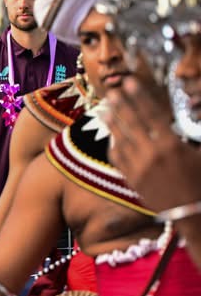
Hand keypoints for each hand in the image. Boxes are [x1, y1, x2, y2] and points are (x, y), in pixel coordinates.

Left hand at [105, 76, 200, 211]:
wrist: (190, 212)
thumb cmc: (200, 181)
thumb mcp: (200, 153)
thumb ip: (190, 133)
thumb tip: (182, 116)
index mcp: (172, 146)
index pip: (152, 115)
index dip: (140, 98)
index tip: (131, 84)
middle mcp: (152, 155)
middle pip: (133, 124)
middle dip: (122, 106)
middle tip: (113, 92)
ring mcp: (139, 168)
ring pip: (121, 140)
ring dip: (113, 124)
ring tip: (105, 110)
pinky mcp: (132, 180)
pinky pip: (118, 159)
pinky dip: (114, 146)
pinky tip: (111, 137)